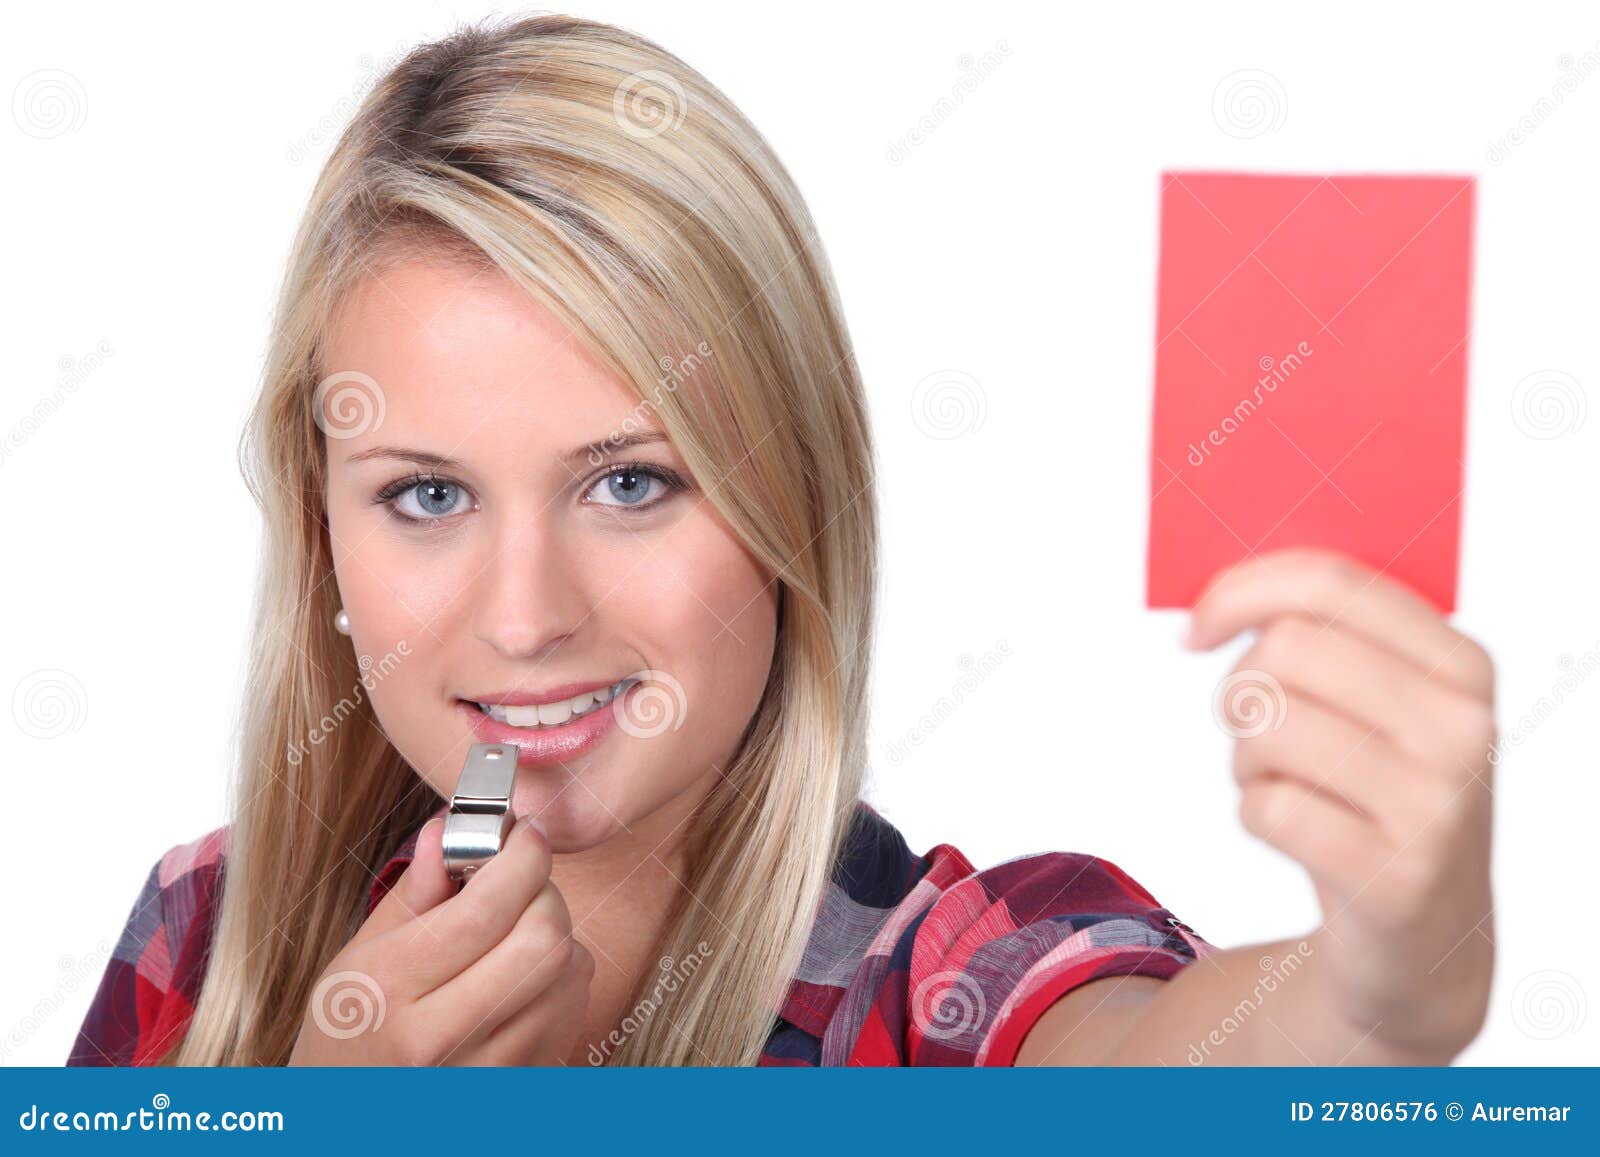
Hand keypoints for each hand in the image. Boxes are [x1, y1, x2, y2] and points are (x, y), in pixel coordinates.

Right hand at [287, 814, 592, 1065]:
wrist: (345, 1123)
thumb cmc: (350, 1035)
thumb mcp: (357, 959)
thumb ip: (413, 892)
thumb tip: (450, 827)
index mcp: (390, 989)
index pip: (485, 910)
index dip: (522, 857)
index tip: (526, 834)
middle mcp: (440, 1036)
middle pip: (542, 941)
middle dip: (545, 893)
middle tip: (523, 883)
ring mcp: (485, 1072)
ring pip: (569, 973)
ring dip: (559, 936)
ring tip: (517, 936)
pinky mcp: (519, 1086)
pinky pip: (573, 1011)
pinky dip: (564, 979)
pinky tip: (526, 979)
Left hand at [1188, 548, 1495, 1061]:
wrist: (1423, 934)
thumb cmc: (1375, 790)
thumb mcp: (1378, 703)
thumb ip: (1320, 632)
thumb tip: (1212, 600)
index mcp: (1461, 663)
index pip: (1330, 582)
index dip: (1240, 591)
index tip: (1196, 627)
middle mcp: (1461, 727)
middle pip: (1285, 650)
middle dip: (1241, 688)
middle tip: (1255, 729)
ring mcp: (1436, 805)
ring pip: (1267, 725)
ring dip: (1246, 757)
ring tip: (1282, 782)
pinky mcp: (1395, 875)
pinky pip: (1266, 807)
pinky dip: (1255, 814)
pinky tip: (1297, 830)